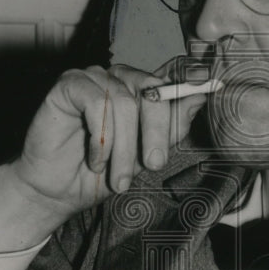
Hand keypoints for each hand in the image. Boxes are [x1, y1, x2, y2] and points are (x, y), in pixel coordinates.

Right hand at [0, 58, 208, 251]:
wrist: (57, 192)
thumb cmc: (100, 173)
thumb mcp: (145, 155)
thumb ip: (171, 127)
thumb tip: (199, 97)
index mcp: (139, 90)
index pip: (171, 77)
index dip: (190, 78)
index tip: (211, 84)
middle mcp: (118, 78)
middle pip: (152, 89)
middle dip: (157, 132)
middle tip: (154, 164)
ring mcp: (93, 77)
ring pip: (125, 102)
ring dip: (124, 147)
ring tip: (117, 178)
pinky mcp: (68, 84)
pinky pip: (96, 103)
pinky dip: (101, 138)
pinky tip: (95, 159)